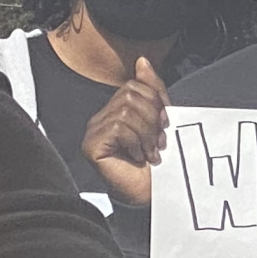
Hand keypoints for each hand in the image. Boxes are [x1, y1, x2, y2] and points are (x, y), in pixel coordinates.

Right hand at [80, 57, 169, 207]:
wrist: (154, 196)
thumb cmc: (159, 166)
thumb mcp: (161, 121)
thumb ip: (154, 92)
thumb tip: (143, 61)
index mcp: (118, 110)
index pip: (136, 86)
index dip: (156, 102)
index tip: (165, 126)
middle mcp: (102, 118)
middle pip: (131, 95)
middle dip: (153, 119)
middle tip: (158, 144)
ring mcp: (94, 131)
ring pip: (125, 110)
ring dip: (146, 135)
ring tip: (149, 154)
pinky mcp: (92, 145)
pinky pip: (118, 126)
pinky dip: (135, 142)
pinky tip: (137, 158)